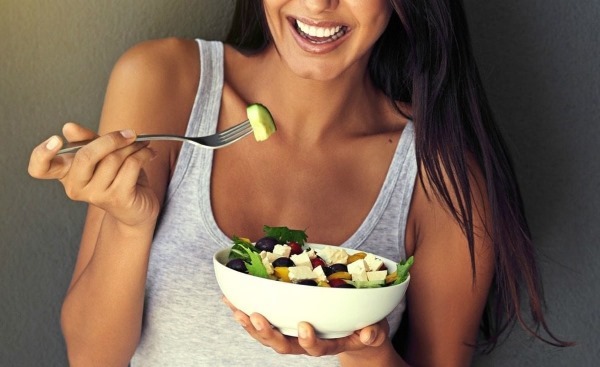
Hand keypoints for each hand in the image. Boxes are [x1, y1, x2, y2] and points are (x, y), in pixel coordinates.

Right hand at [28, 122, 159, 226]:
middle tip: (130, 134)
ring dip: (133, 147)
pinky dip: (143, 155)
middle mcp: (75, 187)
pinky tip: (149, 154)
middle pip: (86, 156)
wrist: (137, 208)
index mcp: (66, 173)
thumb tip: (69, 128)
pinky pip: (130, 166)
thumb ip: (87, 140)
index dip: (42, 153)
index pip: (39, 168)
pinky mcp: (117, 198)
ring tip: (142, 145)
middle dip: (111, 139)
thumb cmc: (118, 178)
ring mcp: (95, 195)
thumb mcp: (102, 155)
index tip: (56, 139)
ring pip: (113, 159)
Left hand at [223, 297, 389, 356]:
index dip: (308, 341)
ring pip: (268, 336)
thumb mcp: (374, 330)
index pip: (316, 348)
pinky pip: (262, 322)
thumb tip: (368, 334)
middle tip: (255, 316)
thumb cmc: (366, 329)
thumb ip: (372, 333)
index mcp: (328, 343)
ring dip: (249, 324)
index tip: (305, 325)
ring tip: (235, 308)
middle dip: (267, 333)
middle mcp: (306, 343)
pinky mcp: (284, 326)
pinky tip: (230, 300)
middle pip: (283, 345)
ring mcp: (292, 335)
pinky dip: (245, 311)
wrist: (357, 335)